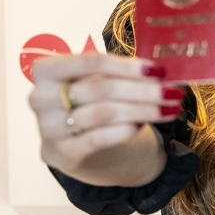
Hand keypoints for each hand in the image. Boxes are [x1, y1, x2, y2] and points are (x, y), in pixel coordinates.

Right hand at [29, 52, 184, 186]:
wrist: (69, 144)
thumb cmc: (84, 103)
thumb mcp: (92, 81)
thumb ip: (117, 74)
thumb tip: (158, 71)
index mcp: (46, 70)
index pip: (90, 61)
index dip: (126, 66)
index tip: (158, 70)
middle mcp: (41, 97)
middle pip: (101, 89)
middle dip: (142, 90)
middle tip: (172, 92)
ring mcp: (48, 127)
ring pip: (104, 113)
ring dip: (142, 111)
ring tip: (169, 109)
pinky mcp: (62, 152)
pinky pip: (99, 138)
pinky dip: (124, 130)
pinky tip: (143, 125)